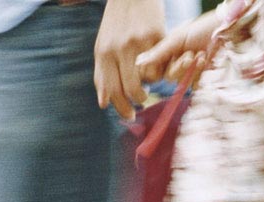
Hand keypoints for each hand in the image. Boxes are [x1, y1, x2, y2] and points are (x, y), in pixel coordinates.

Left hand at [95, 0, 166, 119]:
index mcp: (104, 53)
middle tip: (141, 102)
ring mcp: (140, 42)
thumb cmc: (116, 24)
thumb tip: (103, 104)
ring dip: (151, 83)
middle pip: (131, 88)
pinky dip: (161, 68)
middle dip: (138, 101)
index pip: (112, 89)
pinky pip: (163, 62)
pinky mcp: (157, 35)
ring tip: (149, 77)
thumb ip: (101, 75)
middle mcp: (120, 49)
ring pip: (150, 78)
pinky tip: (158, 63)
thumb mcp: (103, 47)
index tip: (129, 116)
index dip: (121, 107)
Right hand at [137, 10, 223, 83]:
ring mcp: (191, 70)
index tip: (169, 60)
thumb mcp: (177, 38)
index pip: (157, 68)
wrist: (226, 30)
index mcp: (169, 52)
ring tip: (201, 55)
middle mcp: (178, 62)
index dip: (161, 67)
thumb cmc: (201, 29)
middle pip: (170, 77)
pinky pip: (196, 85)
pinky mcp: (205, 77)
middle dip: (179, 68)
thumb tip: (137, 63)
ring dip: (192, 70)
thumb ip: (159, 52)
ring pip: (183, 82)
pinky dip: (201, 76)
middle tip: (189, 55)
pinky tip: (207, 61)